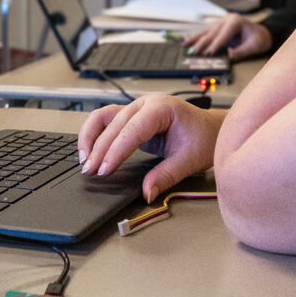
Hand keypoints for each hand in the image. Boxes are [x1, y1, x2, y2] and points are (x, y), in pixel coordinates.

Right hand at [78, 94, 223, 200]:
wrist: (211, 129)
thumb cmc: (204, 139)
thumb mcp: (188, 160)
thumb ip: (165, 176)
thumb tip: (146, 193)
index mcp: (161, 108)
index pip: (132, 129)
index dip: (116, 151)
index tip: (105, 170)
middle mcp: (145, 104)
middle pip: (114, 124)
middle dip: (99, 149)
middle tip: (90, 172)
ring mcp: (136, 108)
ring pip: (103, 117)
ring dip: (90, 138)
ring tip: (84, 161)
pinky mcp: (131, 117)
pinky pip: (106, 121)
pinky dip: (94, 135)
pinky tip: (88, 151)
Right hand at [183, 13, 272, 59]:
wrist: (261, 33)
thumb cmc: (259, 38)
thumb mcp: (254, 45)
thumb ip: (241, 50)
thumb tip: (229, 55)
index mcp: (236, 21)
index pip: (223, 34)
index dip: (216, 44)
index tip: (209, 52)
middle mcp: (226, 19)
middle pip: (212, 32)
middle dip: (202, 43)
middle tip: (194, 52)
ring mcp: (221, 22)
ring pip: (206, 31)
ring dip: (195, 40)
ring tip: (185, 45)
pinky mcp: (218, 27)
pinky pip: (206, 33)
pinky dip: (197, 38)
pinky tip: (187, 41)